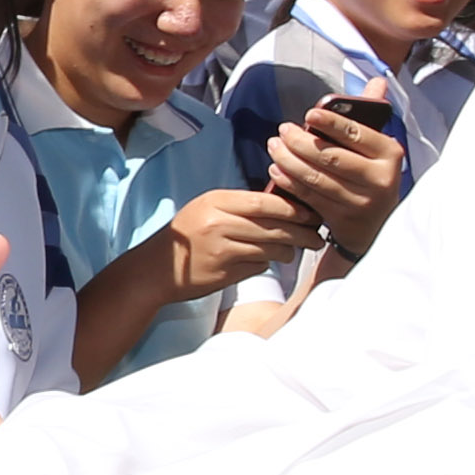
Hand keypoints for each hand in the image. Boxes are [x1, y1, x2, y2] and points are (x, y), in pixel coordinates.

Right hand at [152, 186, 316, 298]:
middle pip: (273, 225)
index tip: (311, 213)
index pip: (264, 202)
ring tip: (297, 250)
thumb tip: (285, 205)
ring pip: (270, 247)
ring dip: (289, 250)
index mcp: (217, 201)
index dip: (293, 208)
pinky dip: (268, 263)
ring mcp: (222, 249)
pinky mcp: (225, 272)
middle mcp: (219, 223)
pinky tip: (269, 261)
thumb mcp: (208, 210)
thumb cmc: (187, 237)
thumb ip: (241, 207)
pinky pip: (258, 265)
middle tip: (317, 235)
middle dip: (301, 231)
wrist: (157, 269)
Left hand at [260, 105, 398, 256]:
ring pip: (317, 177)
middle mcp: (378, 179)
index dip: (331, 123)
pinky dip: (290, 181)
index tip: (309, 114)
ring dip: (290, 160)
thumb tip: (378, 81)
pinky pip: (310, 196)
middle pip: (331, 157)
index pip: (356, 133)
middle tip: (283, 130)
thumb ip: (373, 115)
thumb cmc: (373, 175)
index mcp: (390, 154)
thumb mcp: (379, 147)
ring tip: (275, 146)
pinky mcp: (342, 219)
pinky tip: (277, 169)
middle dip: (301, 142)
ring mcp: (360, 201)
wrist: (379, 225)